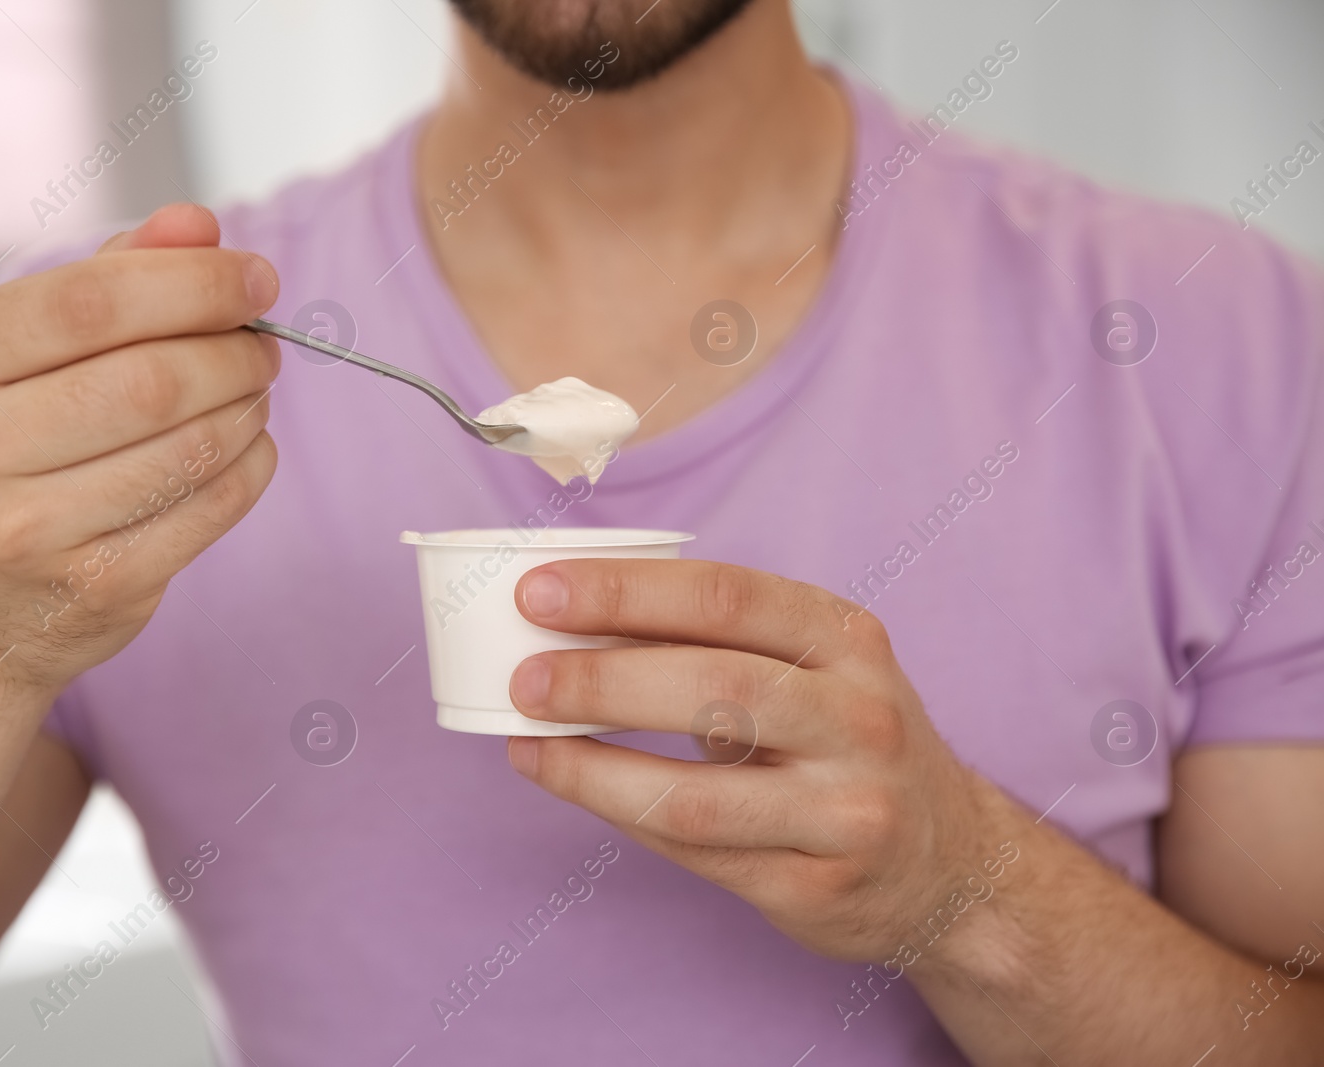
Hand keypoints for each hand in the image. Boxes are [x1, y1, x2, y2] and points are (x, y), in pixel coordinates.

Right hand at [0, 203, 280, 690]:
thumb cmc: (16, 441)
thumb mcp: (33, 348)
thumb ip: (115, 275)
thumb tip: (197, 225)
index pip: (91, 302)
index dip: (194, 282)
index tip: (258, 278)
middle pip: (151, 380)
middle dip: (233, 352)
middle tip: (262, 345)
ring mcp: (25, 529)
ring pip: (190, 447)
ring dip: (248, 408)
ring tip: (252, 392)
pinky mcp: (92, 588)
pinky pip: (210, 508)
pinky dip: (251, 466)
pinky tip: (246, 446)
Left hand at [504, 559, 1010, 961]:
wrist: (952, 864)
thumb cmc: (849, 742)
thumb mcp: (817, 668)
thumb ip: (718, 641)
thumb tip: (575, 619)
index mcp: (846, 640)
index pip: (725, 596)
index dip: (624, 591)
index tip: (541, 592)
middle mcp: (859, 719)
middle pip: (712, 688)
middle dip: (600, 678)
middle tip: (525, 676)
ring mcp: (846, 810)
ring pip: (696, 791)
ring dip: (593, 766)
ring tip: (527, 738)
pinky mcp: (817, 886)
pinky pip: (696, 851)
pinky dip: (619, 814)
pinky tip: (572, 785)